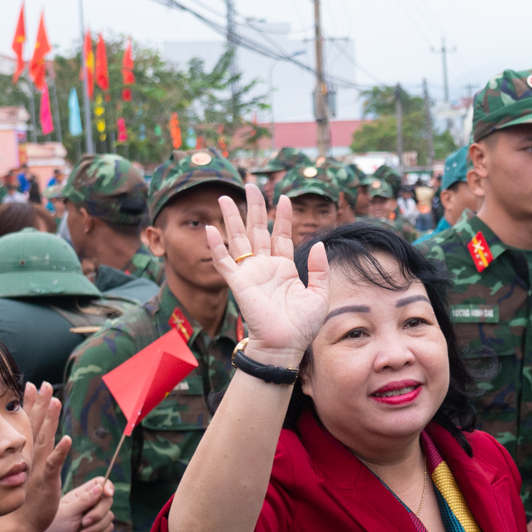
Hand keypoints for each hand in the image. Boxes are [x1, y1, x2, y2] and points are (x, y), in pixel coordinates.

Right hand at [14, 382, 72, 531]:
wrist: (18, 522)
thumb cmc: (22, 498)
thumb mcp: (23, 473)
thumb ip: (24, 455)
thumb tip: (23, 443)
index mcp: (25, 454)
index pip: (27, 424)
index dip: (29, 404)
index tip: (31, 385)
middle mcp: (30, 457)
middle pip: (34, 426)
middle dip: (39, 404)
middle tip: (44, 384)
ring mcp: (37, 468)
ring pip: (44, 439)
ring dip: (49, 420)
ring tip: (55, 401)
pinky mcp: (46, 481)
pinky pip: (54, 464)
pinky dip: (59, 452)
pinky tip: (66, 439)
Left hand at [29, 477, 114, 531]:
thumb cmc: (53, 528)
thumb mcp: (68, 512)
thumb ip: (84, 500)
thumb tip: (100, 487)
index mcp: (80, 495)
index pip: (99, 483)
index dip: (107, 486)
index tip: (108, 494)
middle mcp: (89, 504)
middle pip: (107, 500)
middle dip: (98, 513)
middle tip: (84, 522)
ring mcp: (94, 517)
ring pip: (109, 516)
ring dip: (97, 526)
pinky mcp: (97, 530)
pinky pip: (109, 527)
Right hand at [205, 182, 329, 362]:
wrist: (285, 345)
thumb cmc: (302, 326)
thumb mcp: (319, 294)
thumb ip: (319, 269)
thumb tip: (320, 244)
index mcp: (285, 269)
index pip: (282, 236)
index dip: (283, 217)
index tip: (283, 198)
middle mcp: (266, 268)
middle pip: (258, 231)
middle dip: (255, 208)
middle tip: (251, 186)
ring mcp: (250, 274)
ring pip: (239, 240)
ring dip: (232, 219)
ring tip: (226, 198)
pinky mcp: (238, 283)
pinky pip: (224, 262)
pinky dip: (216, 246)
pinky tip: (211, 229)